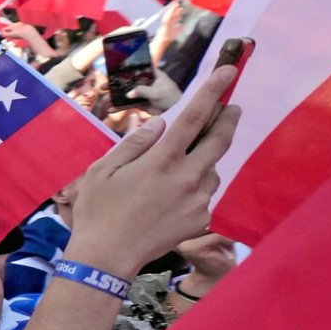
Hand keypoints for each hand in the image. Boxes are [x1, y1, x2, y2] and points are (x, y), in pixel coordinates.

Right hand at [61, 65, 237, 278]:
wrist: (108, 258)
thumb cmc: (98, 211)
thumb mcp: (103, 170)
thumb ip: (134, 143)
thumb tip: (159, 124)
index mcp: (162, 160)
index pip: (195, 116)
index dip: (214, 90)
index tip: (229, 71)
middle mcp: (187, 177)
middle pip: (220, 139)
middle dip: (229, 118)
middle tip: (232, 107)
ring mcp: (198, 200)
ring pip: (212, 169)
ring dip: (204, 160)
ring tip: (178, 169)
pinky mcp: (202, 219)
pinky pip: (205, 193)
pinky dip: (195, 186)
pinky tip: (172, 198)